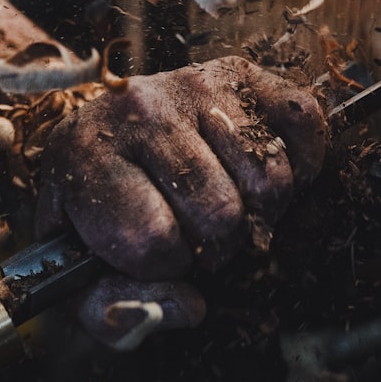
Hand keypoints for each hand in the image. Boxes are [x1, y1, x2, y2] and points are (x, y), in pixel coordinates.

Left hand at [36, 56, 326, 347]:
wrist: (98, 130)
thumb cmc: (95, 206)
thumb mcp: (77, 267)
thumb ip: (117, 308)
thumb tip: (192, 308)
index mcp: (86, 156)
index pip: (152, 239)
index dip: (165, 266)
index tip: (155, 253)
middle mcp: (142, 109)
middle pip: (220, 212)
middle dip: (216, 245)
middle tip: (199, 235)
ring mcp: (197, 85)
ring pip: (269, 178)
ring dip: (259, 211)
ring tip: (228, 205)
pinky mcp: (241, 73)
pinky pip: (304, 122)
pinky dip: (300, 164)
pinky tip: (261, 177)